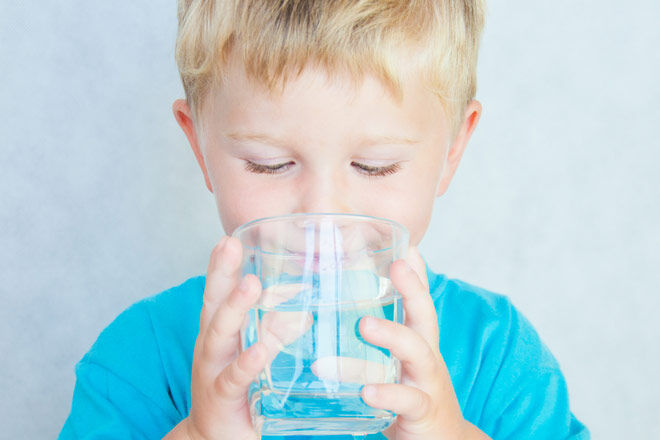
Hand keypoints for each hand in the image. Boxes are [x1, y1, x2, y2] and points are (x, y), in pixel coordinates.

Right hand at [182, 236, 266, 439]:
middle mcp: (211, 347)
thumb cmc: (237, 389)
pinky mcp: (222, 398)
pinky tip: (260, 350)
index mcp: (219, 333)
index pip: (217, 293)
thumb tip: (306, 310)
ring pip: (220, 335)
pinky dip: (247, 363)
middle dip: (222, 274)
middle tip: (232, 246)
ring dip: (235, 308)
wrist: (214, 439)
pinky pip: (234, 378)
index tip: (229, 238)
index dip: (221, 266)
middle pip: (213, 304)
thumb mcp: (252, 354)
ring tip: (250, 285)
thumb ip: (274, 331)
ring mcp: (213, 371)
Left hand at [356, 246, 489, 439]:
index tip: (407, 245)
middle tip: (394, 267)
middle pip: (426, 318)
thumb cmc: (413, 395)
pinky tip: (365, 391)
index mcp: (419, 344)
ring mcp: (427, 384)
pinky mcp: (422, 413)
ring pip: (418, 354)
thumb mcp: (403, 363)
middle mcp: (427, 358)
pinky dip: (387, 394)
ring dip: (393, 336)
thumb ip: (388, 334)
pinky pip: (407, 401)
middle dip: (414, 290)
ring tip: (364, 324)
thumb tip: (362, 306)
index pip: (420, 302)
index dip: (416, 274)